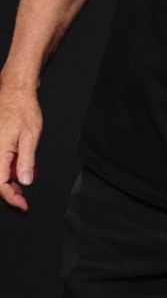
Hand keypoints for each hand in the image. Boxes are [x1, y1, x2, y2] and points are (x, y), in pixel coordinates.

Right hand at [0, 82, 41, 211]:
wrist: (14, 92)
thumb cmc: (23, 110)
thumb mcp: (30, 137)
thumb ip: (26, 161)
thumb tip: (25, 181)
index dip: (11, 198)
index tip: (23, 205)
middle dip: (8, 193)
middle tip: (22, 200)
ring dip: (6, 183)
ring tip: (21, 186)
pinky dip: (4, 171)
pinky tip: (16, 172)